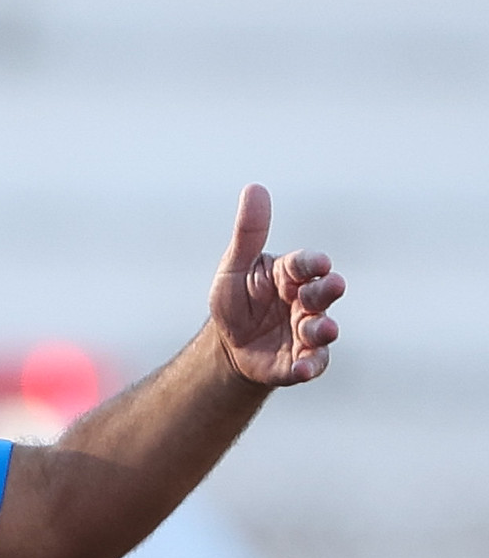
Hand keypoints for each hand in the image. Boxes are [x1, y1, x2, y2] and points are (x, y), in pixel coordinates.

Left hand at [208, 184, 344, 385]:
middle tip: (329, 289)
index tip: (319, 264)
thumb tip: (254, 188)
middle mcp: (305, 302)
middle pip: (322, 294)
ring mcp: (305, 332)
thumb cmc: (236, 300)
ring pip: (322, 330)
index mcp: (290, 275)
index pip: (306, 264)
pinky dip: (310, 366)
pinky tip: (303, 369)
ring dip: (324, 329)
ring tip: (323, 330)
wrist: (229, 345)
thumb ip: (248, 233)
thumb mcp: (235, 266)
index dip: (313, 264)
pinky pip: (312, 364)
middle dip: (327, 291)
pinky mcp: (300, 361)